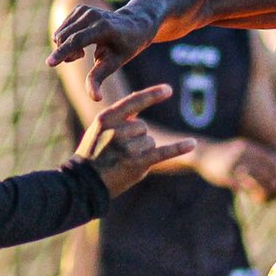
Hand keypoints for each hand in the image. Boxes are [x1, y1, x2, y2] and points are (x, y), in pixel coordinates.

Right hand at [49, 5, 157, 100]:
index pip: (77, 40)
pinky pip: (62, 30)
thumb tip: (95, 98)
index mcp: (103, 28)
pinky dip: (67, 40)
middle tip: (81, 57)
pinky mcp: (79, 8)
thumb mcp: (114, 63)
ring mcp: (84, 10)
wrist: (132, 24)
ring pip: (60, 34)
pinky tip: (82, 43)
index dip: (63, 53)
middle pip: (65, 39)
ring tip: (83, 52)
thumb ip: (99, 78)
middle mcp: (92, 15)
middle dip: (67, 54)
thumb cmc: (124, 47)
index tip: (49, 64)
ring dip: (66, 48)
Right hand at [74, 84, 196, 195]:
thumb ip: (119, 115)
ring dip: (141, 152)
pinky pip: (163, 152)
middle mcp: (117, 130)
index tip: (168, 90)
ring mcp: (127, 147)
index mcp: (106, 119)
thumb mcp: (98, 129)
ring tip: (123, 162)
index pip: (134, 101)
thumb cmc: (92, 155)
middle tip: (118, 153)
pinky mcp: (137, 163)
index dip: (152, 95)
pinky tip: (192, 143)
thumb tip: (141, 97)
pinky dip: (179, 148)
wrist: (83, 184)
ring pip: (149, 142)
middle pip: (142, 127)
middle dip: (136, 139)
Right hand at [196, 140, 275, 202]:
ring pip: (254, 179)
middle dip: (272, 178)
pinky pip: (242, 187)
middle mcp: (241, 154)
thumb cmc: (225, 152)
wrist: (203, 153)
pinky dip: (250, 193)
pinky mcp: (226, 176)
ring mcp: (233, 165)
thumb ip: (255, 154)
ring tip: (267, 194)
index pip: (267, 156)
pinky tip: (255, 198)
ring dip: (263, 187)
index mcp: (246, 146)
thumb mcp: (240, 148)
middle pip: (263, 168)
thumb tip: (274, 163)